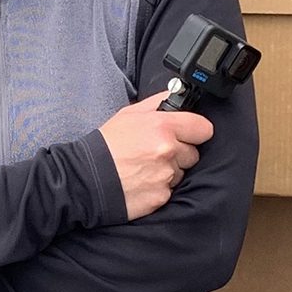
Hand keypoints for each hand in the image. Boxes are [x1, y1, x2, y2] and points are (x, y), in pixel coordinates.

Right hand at [98, 92, 212, 219]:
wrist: (87, 177)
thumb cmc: (107, 145)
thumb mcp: (129, 114)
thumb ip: (157, 103)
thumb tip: (176, 95)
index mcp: (163, 126)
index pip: (203, 128)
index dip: (195, 131)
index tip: (187, 134)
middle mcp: (168, 150)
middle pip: (193, 153)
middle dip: (179, 152)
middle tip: (155, 152)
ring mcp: (166, 175)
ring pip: (182, 172)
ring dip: (169, 170)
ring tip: (145, 167)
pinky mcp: (162, 196)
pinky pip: (170, 189)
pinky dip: (159, 186)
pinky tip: (142, 181)